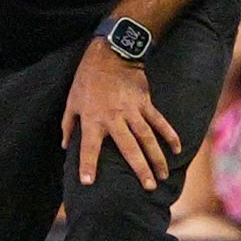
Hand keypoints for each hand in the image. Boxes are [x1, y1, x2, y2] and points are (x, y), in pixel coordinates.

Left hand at [61, 39, 180, 190]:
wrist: (110, 53)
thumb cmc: (87, 78)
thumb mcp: (71, 100)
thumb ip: (68, 124)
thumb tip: (64, 145)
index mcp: (92, 119)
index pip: (88, 147)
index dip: (87, 164)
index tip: (89, 182)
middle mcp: (113, 117)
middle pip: (129, 148)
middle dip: (139, 169)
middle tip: (148, 188)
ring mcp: (132, 110)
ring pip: (147, 138)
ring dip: (157, 158)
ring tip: (163, 176)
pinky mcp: (145, 102)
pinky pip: (159, 121)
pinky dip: (170, 135)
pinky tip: (176, 150)